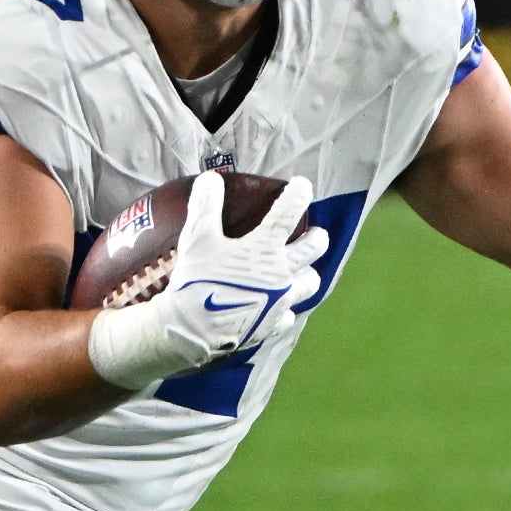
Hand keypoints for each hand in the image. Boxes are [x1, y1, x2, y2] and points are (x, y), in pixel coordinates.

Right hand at [86, 173, 327, 389]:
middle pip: (315, 249)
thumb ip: (205, 206)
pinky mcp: (272, 325)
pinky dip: (285, 309)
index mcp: (264, 249)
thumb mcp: (196, 238)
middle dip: (317, 237)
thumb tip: (210, 179)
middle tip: (312, 233)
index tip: (303, 185)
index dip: (298, 194)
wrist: (193, 330)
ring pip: (310, 284)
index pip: (288, 213)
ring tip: (297, 269)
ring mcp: (280, 301)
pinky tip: (275, 306)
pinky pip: (288, 316)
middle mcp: (281, 274)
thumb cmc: (196, 281)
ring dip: (306, 273)